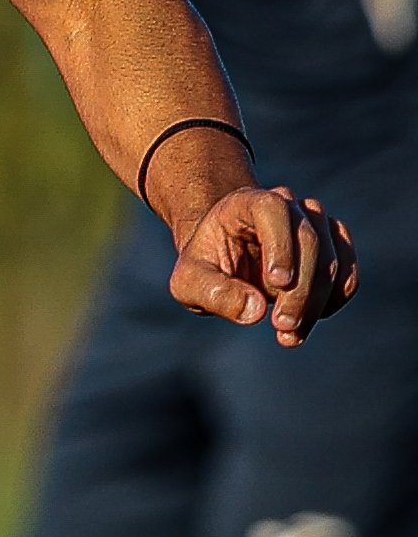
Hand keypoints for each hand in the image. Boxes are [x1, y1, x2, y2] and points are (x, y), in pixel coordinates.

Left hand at [174, 184, 358, 343]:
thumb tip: (256, 311)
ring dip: (316, 302)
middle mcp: (289, 206)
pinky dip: (331, 303)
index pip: (273, 210)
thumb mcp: (189, 282)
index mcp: (248, 202)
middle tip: (281, 325)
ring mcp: (316, 225)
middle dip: (298, 290)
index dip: (280, 245)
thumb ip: (215, 293)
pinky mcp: (334, 249)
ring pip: (332, 260)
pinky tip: (303, 325)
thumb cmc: (204, 266)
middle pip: (309, 241)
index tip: (278, 283)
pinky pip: (346, 275)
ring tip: (289, 334)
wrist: (226, 260)